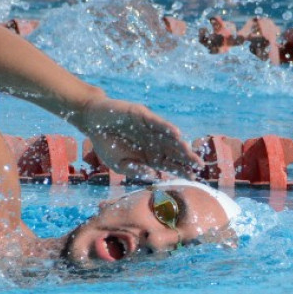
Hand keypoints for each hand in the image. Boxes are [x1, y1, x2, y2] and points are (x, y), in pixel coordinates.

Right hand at [78, 97, 204, 179]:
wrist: (93, 121)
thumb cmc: (106, 144)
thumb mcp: (119, 164)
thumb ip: (135, 170)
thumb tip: (153, 175)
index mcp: (149, 156)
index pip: (169, 164)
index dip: (181, 170)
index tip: (193, 177)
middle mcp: (153, 142)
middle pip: (173, 152)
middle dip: (186, 158)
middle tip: (199, 165)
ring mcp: (149, 128)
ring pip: (168, 138)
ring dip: (179, 145)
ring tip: (189, 152)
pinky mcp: (143, 116)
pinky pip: (157, 123)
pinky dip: (166, 128)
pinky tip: (176, 135)